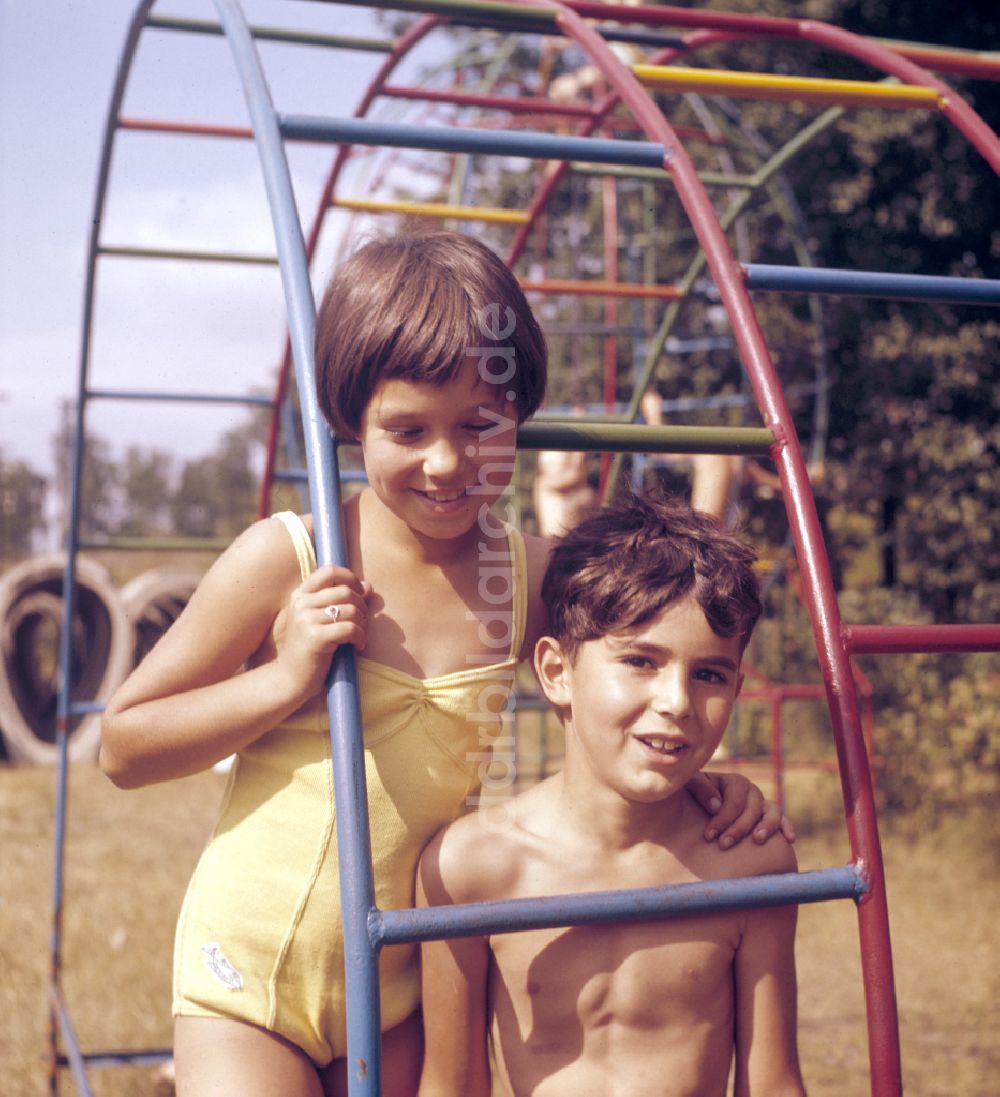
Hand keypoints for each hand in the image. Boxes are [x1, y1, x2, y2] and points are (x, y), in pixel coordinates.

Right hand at [274, 565, 370, 697]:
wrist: (289, 679)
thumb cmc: (309, 650)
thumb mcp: (322, 620)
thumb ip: (342, 601)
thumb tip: (368, 585)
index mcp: (300, 595)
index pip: (329, 570)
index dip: (350, 577)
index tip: (360, 593)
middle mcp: (301, 603)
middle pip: (346, 591)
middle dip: (362, 607)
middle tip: (363, 624)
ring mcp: (305, 620)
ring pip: (351, 610)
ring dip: (363, 625)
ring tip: (360, 637)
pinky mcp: (314, 637)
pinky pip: (350, 628)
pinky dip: (360, 637)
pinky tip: (358, 646)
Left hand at [687, 771, 795, 849]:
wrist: (696, 805)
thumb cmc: (692, 795)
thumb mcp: (690, 785)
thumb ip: (700, 789)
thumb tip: (716, 805)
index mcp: (733, 781)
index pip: (734, 800)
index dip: (722, 818)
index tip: (709, 836)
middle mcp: (751, 790)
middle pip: (752, 809)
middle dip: (738, 828)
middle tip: (723, 845)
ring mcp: (761, 802)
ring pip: (772, 811)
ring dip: (767, 826)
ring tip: (757, 840)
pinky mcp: (768, 815)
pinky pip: (782, 819)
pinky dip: (787, 827)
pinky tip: (789, 840)